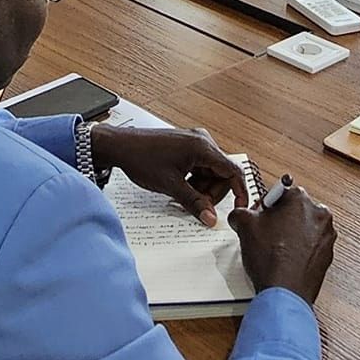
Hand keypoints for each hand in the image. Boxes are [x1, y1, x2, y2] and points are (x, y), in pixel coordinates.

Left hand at [89, 125, 248, 228]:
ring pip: (211, 172)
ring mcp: (194, 143)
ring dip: (202, 188)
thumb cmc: (140, 158)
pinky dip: (195, 181)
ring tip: (184, 195)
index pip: (233, 171)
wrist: (119, 146)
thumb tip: (210, 218)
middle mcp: (202, 141)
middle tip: (198, 205)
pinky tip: (181, 187)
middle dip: (213, 192)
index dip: (239, 191)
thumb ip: (194, 203)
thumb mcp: (170, 186)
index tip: (239, 206)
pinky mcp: (186, 146)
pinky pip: (201, 167)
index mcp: (202, 147)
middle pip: (223, 174)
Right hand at [229, 178, 336, 304]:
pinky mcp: (327, 254)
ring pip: (304, 227)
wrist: (285, 292)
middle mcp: (319, 215)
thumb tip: (240, 214)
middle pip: (295, 209)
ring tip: (274, 248)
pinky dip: (299, 249)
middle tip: (265, 232)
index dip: (266, 204)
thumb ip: (241, 212)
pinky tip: (284, 259)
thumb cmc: (271, 259)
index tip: (260, 214)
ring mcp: (326, 236)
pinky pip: (310, 245)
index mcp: (301, 200)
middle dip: (280, 219)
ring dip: (290, 234)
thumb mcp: (245, 226)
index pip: (280, 192)